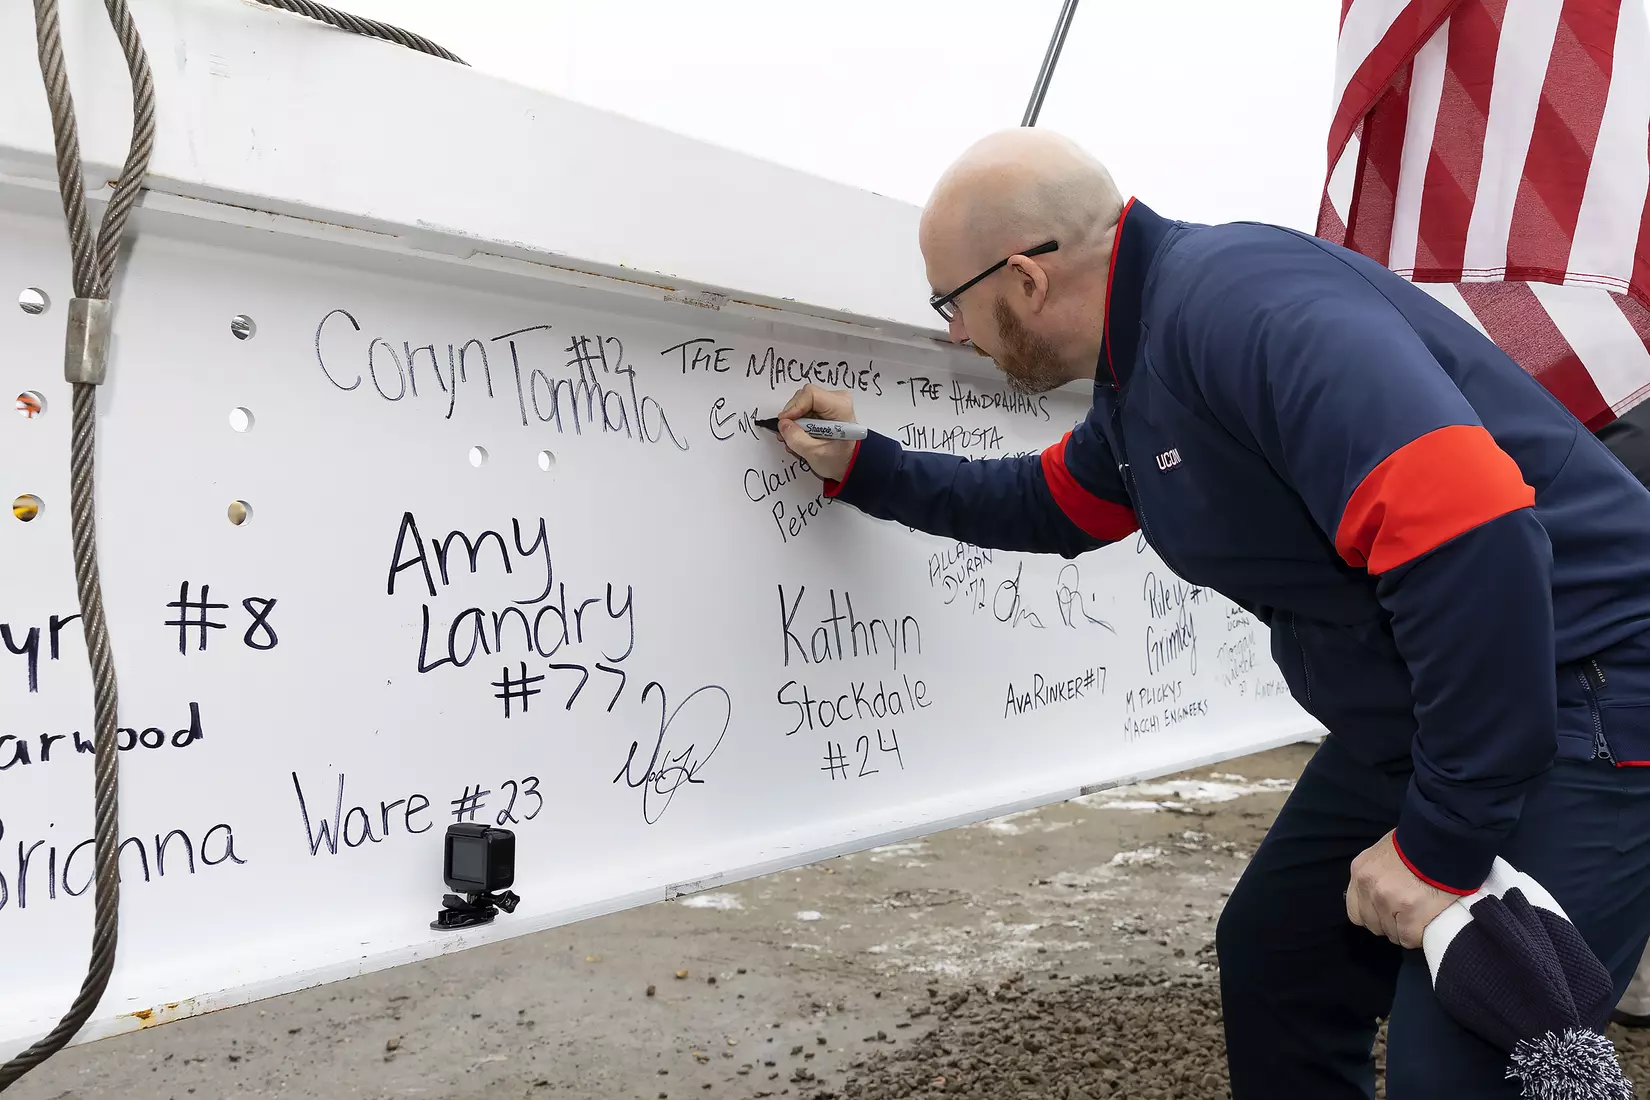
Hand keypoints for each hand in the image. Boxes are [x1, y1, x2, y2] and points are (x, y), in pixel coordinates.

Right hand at [777, 383, 858, 483]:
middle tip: (788, 435)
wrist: (849, 464)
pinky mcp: (825, 408)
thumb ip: (796, 439)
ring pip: (802, 404)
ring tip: (794, 439)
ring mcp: (831, 403)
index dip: (794, 407)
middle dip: (793, 417)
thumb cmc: (840, 460)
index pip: (811, 394)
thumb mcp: (815, 454)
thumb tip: (783, 425)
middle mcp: (838, 400)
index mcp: (841, 408)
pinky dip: (799, 423)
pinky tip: (800, 436)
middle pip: (804, 398)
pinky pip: (804, 409)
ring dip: (794, 422)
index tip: (785, 422)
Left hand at [1345, 830, 1456, 947]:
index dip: (1372, 915)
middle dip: (1389, 923)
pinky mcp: (1410, 914)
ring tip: (1420, 917)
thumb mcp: (1386, 852)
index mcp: (1361, 871)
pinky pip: (1408, 938)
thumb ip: (1379, 872)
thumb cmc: (1418, 843)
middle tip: (1407, 915)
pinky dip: (1418, 935)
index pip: (1355, 910)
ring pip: (1392, 933)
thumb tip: (1384, 890)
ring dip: (1405, 929)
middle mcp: (1369, 888)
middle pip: (1372, 924)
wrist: (1443, 840)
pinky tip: (1427, 923)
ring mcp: (1388, 902)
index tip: (1387, 913)